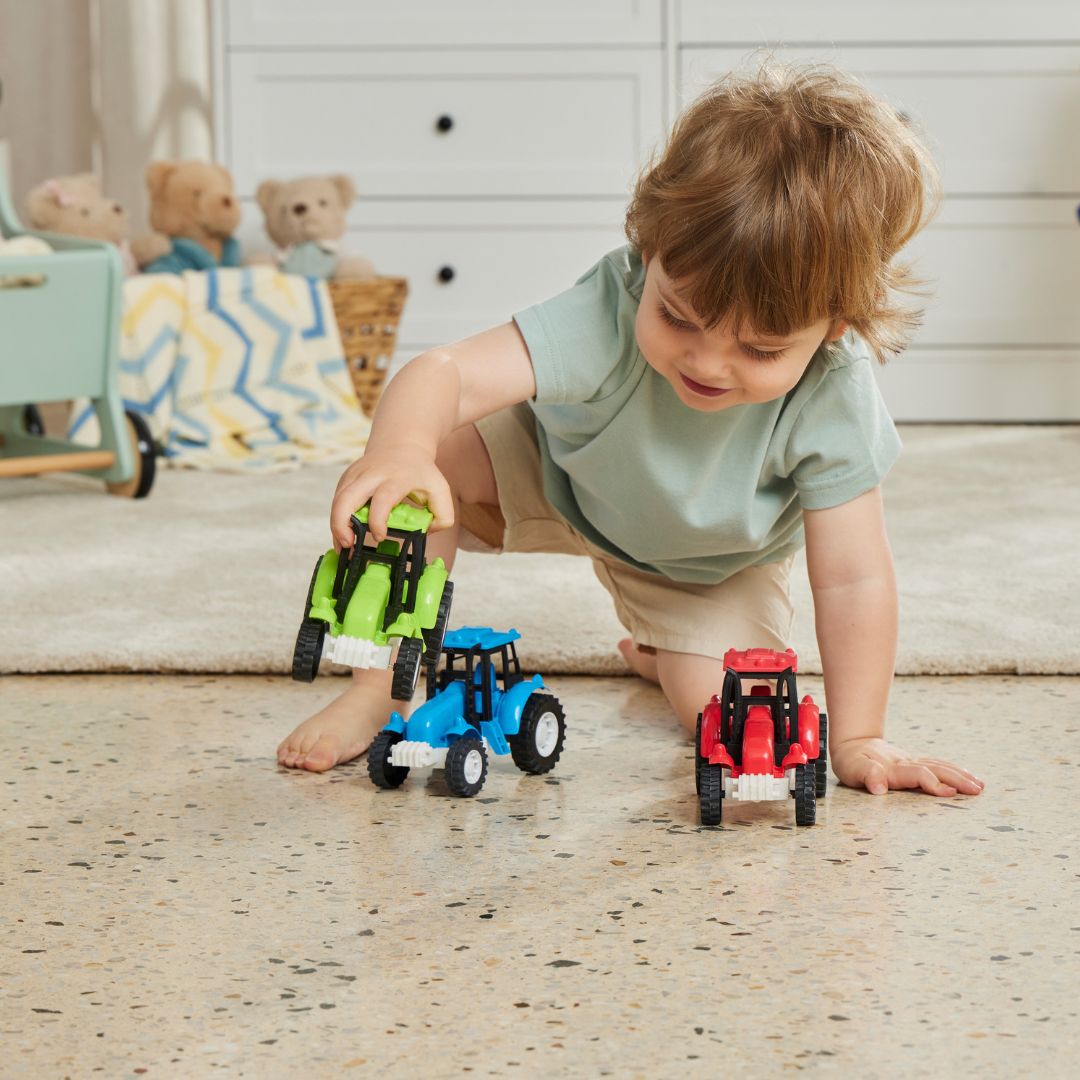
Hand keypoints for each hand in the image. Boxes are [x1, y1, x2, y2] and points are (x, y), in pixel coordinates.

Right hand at [330, 444, 453, 548]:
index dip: (377, 520)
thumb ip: (443, 515)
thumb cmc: (420, 472)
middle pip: (347, 498)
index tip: (379, 537)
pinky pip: (337, 499)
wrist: (401, 445)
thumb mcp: (440, 490)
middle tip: (348, 545)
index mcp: (397, 478)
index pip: (383, 498)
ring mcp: (356, 474)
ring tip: (344, 545)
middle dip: (341, 524)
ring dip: (336, 525)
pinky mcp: (347, 477)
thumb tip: (425, 533)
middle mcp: (372, 475)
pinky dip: (337, 518)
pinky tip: (344, 533)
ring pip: (337, 500)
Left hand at [830, 736, 984, 797]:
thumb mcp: (851, 768)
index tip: (949, 793)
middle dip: (957, 779)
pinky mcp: (914, 763)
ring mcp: (912, 761)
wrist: (852, 743)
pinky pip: (937, 764)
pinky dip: (953, 770)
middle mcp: (906, 763)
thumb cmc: (850, 761)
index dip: (933, 783)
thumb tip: (878, 787)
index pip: (917, 774)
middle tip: (977, 789)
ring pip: (939, 765)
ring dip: (960, 775)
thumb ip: (865, 775)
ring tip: (980, 785)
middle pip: (935, 768)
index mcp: (893, 768)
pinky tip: (967, 777)